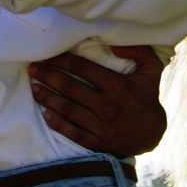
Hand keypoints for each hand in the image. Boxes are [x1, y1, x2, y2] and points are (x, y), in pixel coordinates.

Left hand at [28, 46, 166, 157]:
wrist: (154, 134)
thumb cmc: (148, 97)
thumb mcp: (152, 70)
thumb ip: (139, 51)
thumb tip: (114, 43)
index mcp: (118, 85)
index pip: (82, 68)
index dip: (61, 60)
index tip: (47, 56)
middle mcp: (108, 105)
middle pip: (70, 87)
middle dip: (48, 76)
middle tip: (33, 70)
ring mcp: (102, 126)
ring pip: (68, 109)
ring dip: (48, 97)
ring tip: (34, 88)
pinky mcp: (99, 143)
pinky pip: (73, 132)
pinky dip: (57, 124)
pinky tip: (46, 114)